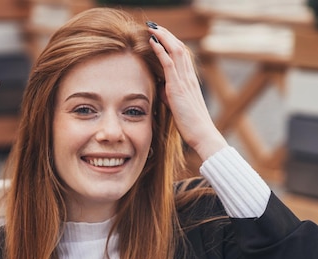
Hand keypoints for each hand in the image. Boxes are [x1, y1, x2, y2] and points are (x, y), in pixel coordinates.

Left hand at [148, 23, 227, 161]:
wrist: (202, 134)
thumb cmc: (191, 126)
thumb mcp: (178, 107)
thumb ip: (170, 95)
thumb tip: (161, 88)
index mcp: (190, 81)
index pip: (182, 54)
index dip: (171, 42)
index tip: (161, 35)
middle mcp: (189, 77)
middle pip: (179, 47)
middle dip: (167, 34)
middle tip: (154, 26)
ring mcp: (185, 81)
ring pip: (175, 51)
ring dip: (163, 37)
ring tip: (152, 28)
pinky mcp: (178, 88)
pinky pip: (169, 64)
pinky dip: (161, 51)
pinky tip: (153, 43)